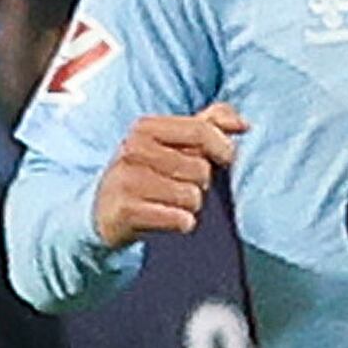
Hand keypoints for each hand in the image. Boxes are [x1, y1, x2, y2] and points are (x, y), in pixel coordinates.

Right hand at [95, 104, 245, 242]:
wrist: (104, 210)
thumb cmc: (150, 171)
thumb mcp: (174, 142)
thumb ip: (210, 124)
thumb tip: (243, 124)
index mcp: (146, 128)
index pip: (201, 131)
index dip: (223, 148)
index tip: (226, 159)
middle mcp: (132, 150)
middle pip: (201, 169)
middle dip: (199, 183)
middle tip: (177, 185)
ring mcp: (127, 180)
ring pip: (193, 197)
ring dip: (189, 205)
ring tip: (167, 201)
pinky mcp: (127, 211)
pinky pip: (181, 219)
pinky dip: (180, 222)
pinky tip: (163, 217)